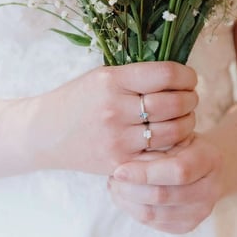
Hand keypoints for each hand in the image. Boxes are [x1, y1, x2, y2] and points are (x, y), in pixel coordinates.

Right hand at [31, 61, 197, 175]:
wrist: (45, 132)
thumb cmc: (79, 98)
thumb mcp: (102, 76)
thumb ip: (137, 75)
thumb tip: (180, 75)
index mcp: (112, 80)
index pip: (165, 74)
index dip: (186, 75)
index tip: (190, 78)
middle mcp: (115, 108)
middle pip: (173, 104)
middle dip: (191, 100)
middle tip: (191, 99)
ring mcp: (117, 138)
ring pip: (172, 132)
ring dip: (187, 123)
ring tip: (185, 118)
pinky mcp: (119, 163)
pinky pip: (160, 156)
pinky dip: (174, 147)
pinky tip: (174, 139)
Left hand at [108, 133, 222, 233]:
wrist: (205, 164)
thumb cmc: (184, 143)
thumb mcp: (175, 134)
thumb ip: (156, 142)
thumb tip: (122, 157)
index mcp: (209, 159)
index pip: (176, 171)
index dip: (145, 173)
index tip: (118, 170)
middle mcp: (211, 189)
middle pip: (163, 196)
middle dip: (130, 189)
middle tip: (112, 177)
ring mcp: (201, 211)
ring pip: (154, 214)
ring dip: (127, 202)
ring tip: (114, 186)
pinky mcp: (188, 225)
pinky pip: (154, 223)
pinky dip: (133, 211)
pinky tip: (123, 196)